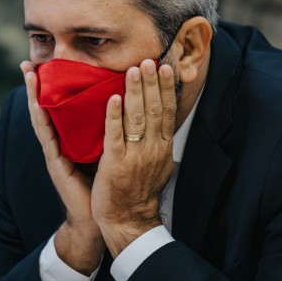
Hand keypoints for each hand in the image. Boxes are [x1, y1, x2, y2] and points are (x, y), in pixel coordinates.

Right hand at [20, 61, 104, 274]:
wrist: (103, 215)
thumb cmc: (107, 181)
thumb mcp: (108, 148)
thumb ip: (108, 128)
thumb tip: (123, 100)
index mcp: (72, 136)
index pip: (61, 105)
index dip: (53, 85)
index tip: (47, 64)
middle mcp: (61, 141)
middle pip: (46, 107)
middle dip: (35, 85)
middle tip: (27, 62)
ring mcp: (55, 152)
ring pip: (42, 117)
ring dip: (32, 95)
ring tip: (27, 74)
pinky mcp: (56, 163)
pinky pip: (47, 137)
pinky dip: (42, 119)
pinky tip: (37, 104)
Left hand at [91, 59, 176, 256]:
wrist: (129, 221)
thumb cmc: (140, 192)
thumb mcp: (159, 164)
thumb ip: (159, 142)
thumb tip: (163, 122)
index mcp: (163, 147)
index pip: (168, 111)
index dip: (167, 88)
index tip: (166, 67)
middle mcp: (153, 149)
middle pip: (155, 109)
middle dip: (152, 83)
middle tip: (149, 60)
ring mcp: (134, 156)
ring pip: (137, 118)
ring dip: (136, 92)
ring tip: (134, 70)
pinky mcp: (115, 164)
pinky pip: (116, 136)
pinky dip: (115, 116)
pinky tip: (114, 98)